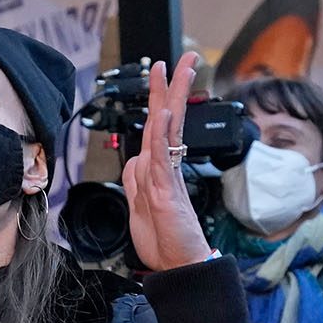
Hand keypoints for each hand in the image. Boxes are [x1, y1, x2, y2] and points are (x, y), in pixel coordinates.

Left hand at [122, 53, 214, 271]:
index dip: (161, 97)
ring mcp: (167, 177)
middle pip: (168, 118)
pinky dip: (162, 135)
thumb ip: (137, 180)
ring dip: (171, 98)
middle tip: (187, 58)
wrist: (177, 264)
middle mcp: (165, 168)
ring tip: (179, 70)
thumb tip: (135, 159)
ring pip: (166, 130)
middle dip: (175, 86)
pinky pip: (162, 157)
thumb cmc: (163, 239)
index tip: (164, 71)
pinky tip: (166, 115)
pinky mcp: (165, 191)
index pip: (159, 125)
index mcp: (159, 169)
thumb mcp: (139, 205)